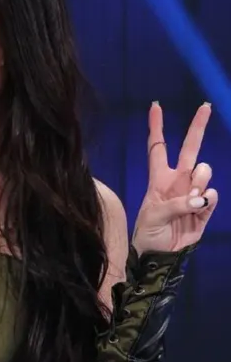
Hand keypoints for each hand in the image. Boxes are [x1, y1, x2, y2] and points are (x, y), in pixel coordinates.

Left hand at [132, 102, 217, 253]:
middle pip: (190, 149)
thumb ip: (175, 205)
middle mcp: (177, 181)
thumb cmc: (148, 233)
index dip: (156, 127)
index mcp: (158, 178)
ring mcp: (193, 193)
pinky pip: (212, 195)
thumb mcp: (153, 216)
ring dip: (199, 182)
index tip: (155, 105)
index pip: (157, 147)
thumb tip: (199, 198)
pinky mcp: (205, 209)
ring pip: (205, 171)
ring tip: (188, 202)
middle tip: (205, 106)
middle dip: (197, 127)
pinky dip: (208, 200)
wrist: (159, 256)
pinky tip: (198, 209)